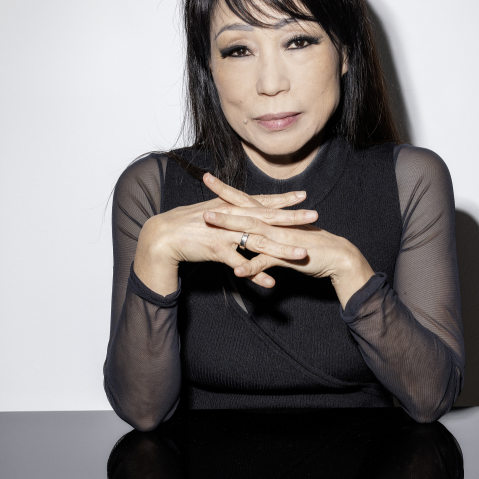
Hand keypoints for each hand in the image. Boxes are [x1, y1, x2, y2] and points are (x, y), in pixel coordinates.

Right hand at [134, 173, 318, 294]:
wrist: (163, 234)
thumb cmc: (187, 224)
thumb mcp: (211, 212)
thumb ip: (229, 211)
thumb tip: (242, 209)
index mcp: (232, 207)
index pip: (262, 201)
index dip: (283, 199)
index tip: (303, 195)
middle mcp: (232, 218)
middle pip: (268, 218)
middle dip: (293, 218)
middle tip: (315, 216)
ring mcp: (225, 234)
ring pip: (259, 242)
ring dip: (282, 249)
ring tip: (302, 255)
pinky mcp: (217, 250)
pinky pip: (240, 264)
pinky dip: (256, 274)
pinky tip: (271, 283)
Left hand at [202, 200, 374, 307]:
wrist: (337, 255)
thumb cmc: (313, 246)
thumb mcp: (286, 237)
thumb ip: (270, 233)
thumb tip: (254, 232)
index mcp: (273, 219)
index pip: (246, 201)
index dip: (227, 190)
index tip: (208, 179)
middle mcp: (274, 225)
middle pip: (244, 212)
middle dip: (222, 204)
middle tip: (201, 195)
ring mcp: (279, 239)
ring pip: (251, 232)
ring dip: (229, 228)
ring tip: (209, 225)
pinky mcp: (287, 256)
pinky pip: (266, 261)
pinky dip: (252, 267)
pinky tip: (237, 271)